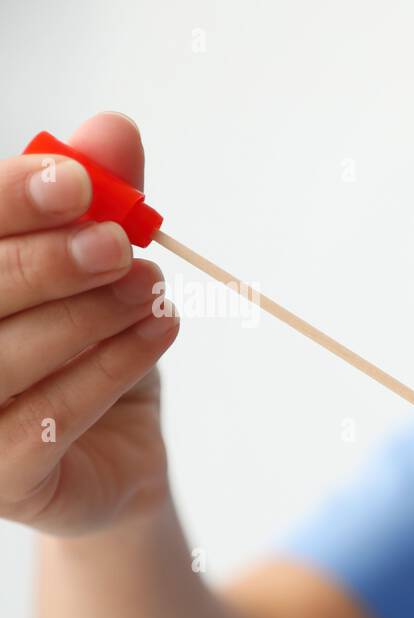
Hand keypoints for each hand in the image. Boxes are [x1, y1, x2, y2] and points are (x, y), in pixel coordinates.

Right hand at [0, 113, 178, 535]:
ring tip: (151, 290)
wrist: (118, 452)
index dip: (7, 202)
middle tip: (124, 246)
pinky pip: (50, 417)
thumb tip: (114, 128)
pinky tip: (158, 332)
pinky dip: (112, 367)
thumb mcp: (99, 268)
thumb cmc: (88, 349)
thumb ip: (100, 201)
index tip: (78, 184)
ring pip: (7, 355)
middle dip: (51, 262)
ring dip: (91, 315)